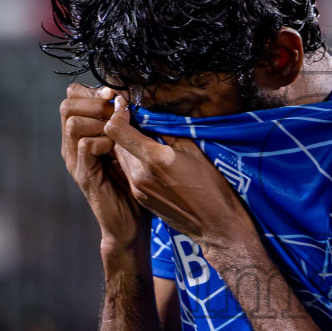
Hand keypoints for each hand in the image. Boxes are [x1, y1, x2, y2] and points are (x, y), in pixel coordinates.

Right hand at [60, 84, 144, 251]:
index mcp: (82, 135)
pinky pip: (84, 146)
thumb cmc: (133, 184)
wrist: (129, 224)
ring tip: (117, 131)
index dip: (92, 91)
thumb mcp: (129, 147)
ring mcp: (76, 161)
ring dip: (99, 120)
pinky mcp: (84, 176)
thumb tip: (127, 97)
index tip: (114, 95)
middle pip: (67, 105)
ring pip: (72, 122)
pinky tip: (116, 149)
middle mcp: (73, 145)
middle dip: (94, 102)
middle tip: (116, 111)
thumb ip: (124, 124)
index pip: (72, 98)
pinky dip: (102, 141)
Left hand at [103, 96, 255, 249]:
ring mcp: (138, 189)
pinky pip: (129, 173)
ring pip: (121, 158)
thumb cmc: (211, 187)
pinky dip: (134, 162)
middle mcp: (140, 174)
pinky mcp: (140, 198)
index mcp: (154, 159)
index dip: (118, 113)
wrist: (215, 226)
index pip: (116, 130)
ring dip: (128, 146)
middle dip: (124, 129)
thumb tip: (154, 118)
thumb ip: (169, 133)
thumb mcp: (194, 151)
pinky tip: (151, 161)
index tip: (125, 105)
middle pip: (116, 143)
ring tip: (146, 140)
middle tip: (136, 119)